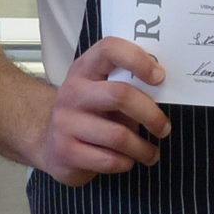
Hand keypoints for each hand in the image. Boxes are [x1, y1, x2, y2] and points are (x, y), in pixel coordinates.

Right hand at [28, 37, 170, 186]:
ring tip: (150, 153)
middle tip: (163, 128)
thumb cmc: (88, 114)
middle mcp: (72, 92)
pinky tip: (127, 161)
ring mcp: (65, 122)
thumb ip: (129, 87)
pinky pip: (109, 160)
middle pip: (120, 95)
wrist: (48, 142)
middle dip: (151, 115)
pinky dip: (126, 163)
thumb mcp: (103, 92)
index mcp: (85, 69)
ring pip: (118, 136)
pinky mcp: (65, 151)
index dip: (138, 60)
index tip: (160, 77)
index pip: (110, 49)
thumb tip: (165, 94)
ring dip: (143, 148)